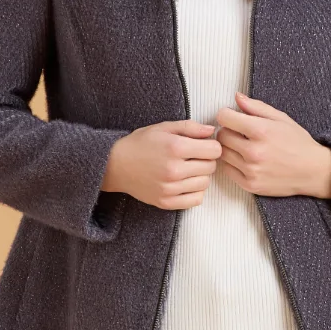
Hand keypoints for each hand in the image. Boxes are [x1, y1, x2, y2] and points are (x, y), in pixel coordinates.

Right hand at [102, 119, 222, 208]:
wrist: (115, 165)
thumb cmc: (140, 144)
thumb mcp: (164, 127)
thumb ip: (190, 127)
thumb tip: (211, 131)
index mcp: (175, 147)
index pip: (214, 150)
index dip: (212, 146)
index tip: (204, 146)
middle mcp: (174, 169)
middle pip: (211, 167)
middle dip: (207, 160)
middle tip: (194, 157)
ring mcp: (170, 188)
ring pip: (205, 184)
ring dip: (201, 176)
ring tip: (188, 170)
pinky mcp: (166, 202)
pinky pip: (196, 200)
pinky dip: (195, 192)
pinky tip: (185, 183)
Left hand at [214, 92, 330, 199]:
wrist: (313, 172)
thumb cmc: (298, 143)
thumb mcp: (281, 119)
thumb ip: (256, 107)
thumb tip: (237, 97)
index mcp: (261, 131)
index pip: (224, 118)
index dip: (227, 115)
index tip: (232, 117)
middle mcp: (254, 152)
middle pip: (221, 136)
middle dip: (228, 131)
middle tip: (239, 133)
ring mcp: (251, 170)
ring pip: (222, 154)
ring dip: (229, 148)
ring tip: (243, 146)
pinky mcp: (250, 185)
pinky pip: (227, 170)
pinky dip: (232, 164)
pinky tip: (245, 160)